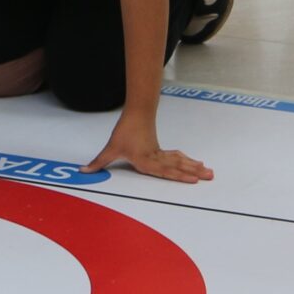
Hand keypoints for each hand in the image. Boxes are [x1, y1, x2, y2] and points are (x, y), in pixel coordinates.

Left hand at [84, 119, 212, 184]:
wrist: (135, 113)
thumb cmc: (125, 131)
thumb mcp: (111, 148)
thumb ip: (99, 162)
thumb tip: (83, 171)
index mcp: (146, 161)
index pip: (164, 171)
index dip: (179, 176)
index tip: (193, 180)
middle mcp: (156, 158)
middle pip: (178, 166)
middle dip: (194, 173)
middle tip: (209, 176)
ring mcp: (160, 154)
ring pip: (180, 162)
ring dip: (194, 167)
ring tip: (209, 172)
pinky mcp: (161, 151)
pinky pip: (177, 157)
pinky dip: (187, 161)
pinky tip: (196, 164)